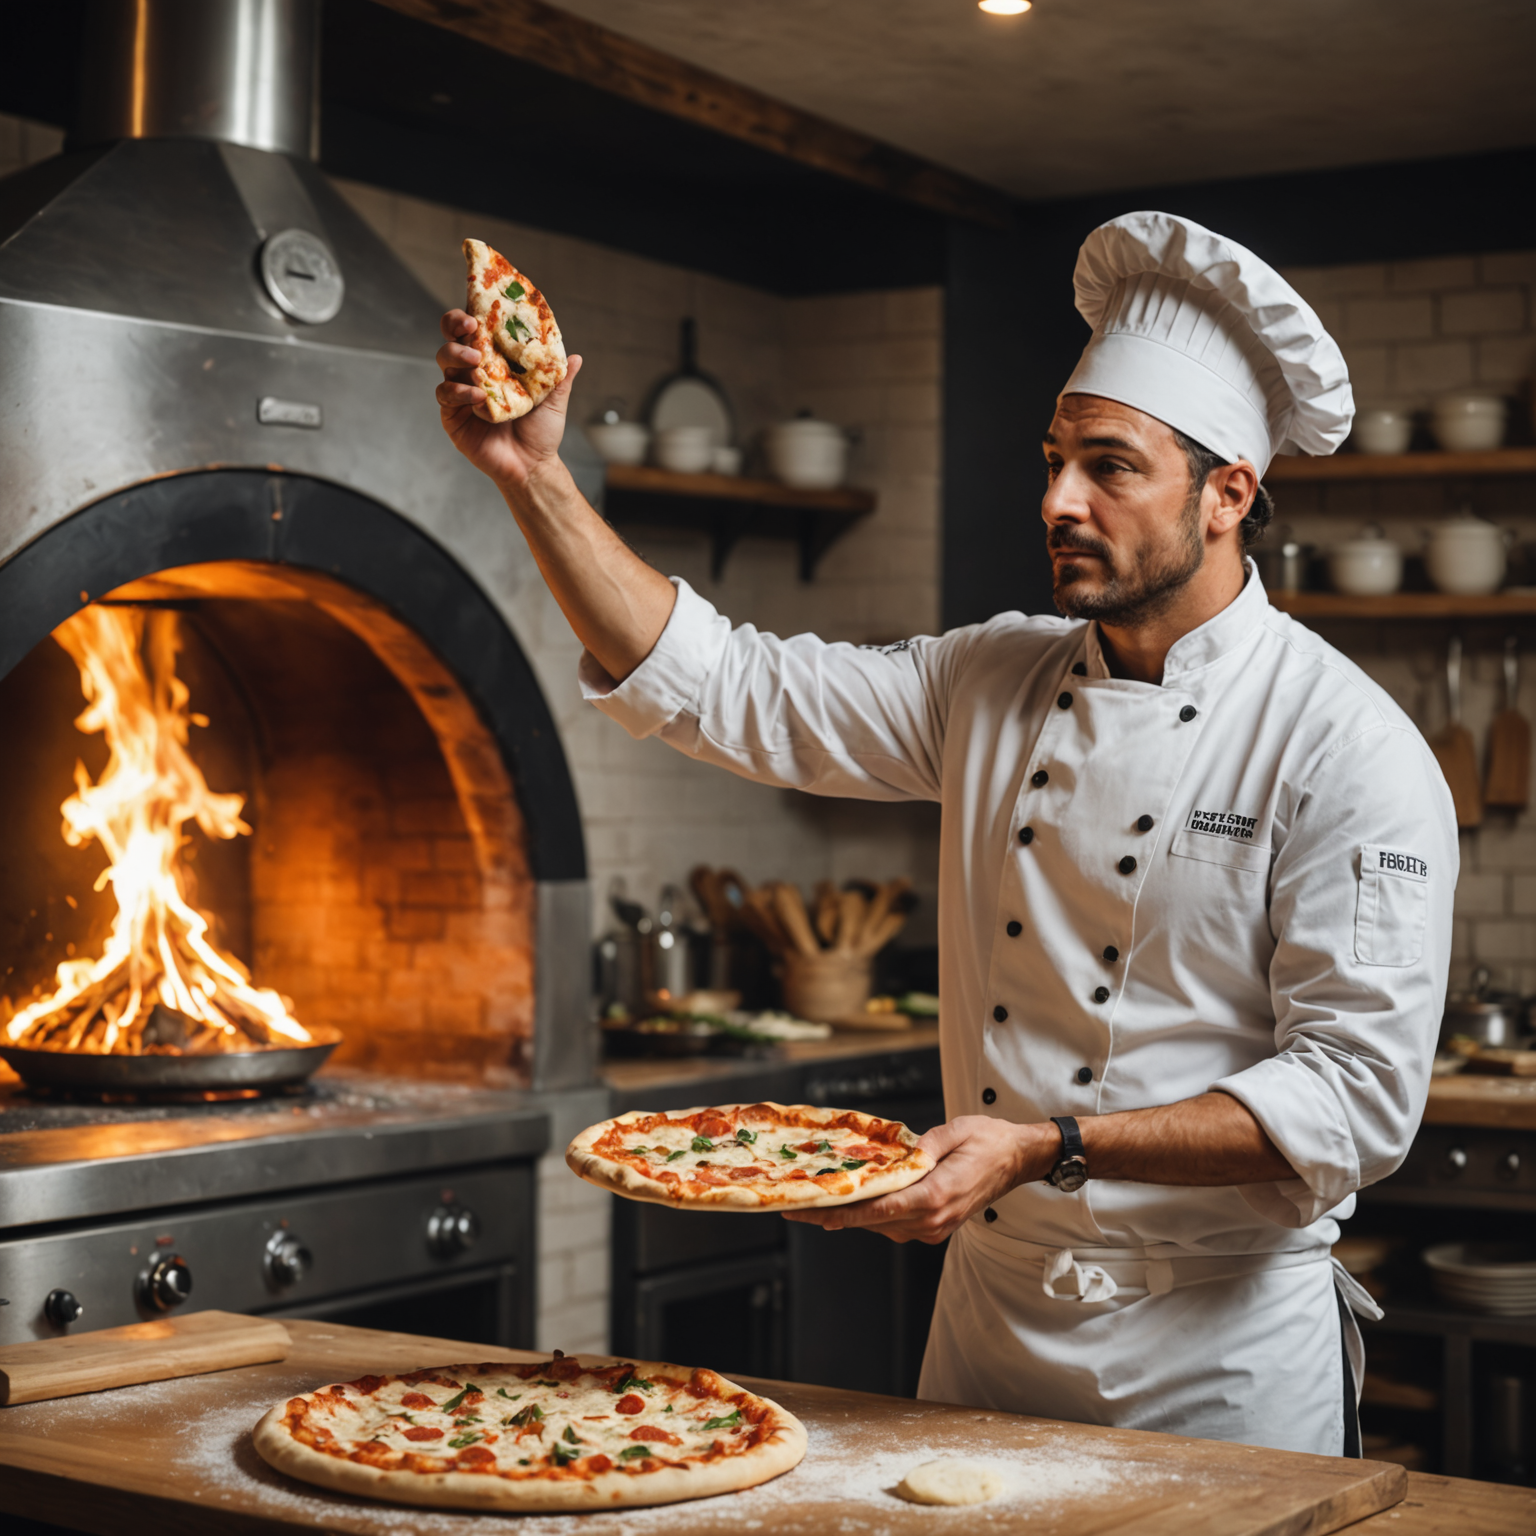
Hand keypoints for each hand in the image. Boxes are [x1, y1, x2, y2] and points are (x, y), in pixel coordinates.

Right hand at [434, 309, 582, 492]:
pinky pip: (446, 395)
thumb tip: (576, 357)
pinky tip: (478, 396)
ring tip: (476, 361)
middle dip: (454, 328)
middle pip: (453, 340)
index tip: (477, 312)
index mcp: (495, 364)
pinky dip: (460, 392)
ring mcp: (461, 393)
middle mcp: (473, 374)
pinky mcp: (453, 416)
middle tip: (470, 328)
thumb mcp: (554, 400)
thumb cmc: (541, 432)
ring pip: (445, 362)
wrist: (533, 465)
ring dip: (457, 356)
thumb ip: (561, 377)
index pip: (475, 332)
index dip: (469, 318)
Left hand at [782, 1117, 1056, 1244]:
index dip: (840, 1212)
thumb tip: (893, 1157)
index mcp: (935, 1196)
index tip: (811, 1212)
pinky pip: (896, 1224)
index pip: (877, 1210)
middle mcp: (933, 1219)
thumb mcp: (954, 1132)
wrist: (1019, 1159)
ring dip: (852, 1217)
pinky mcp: (937, 1226)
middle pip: (873, 1222)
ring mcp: (936, 1227)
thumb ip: (921, 1148)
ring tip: (818, 1206)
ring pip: (883, 1226)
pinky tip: (854, 1205)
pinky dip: (873, 1216)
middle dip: (835, 1215)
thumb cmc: (990, 1142)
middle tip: (799, 1208)